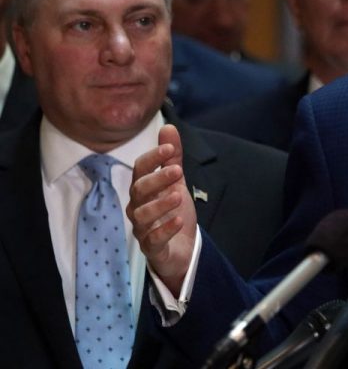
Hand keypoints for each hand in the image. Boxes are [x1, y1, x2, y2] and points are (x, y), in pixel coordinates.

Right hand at [126, 124, 196, 293]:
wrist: (182, 248)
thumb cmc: (173, 211)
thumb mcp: (176, 182)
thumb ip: (172, 157)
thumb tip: (169, 126)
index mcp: (143, 189)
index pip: (140, 169)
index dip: (153, 158)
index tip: (170, 148)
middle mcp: (138, 207)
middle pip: (138, 190)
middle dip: (156, 179)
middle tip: (178, 170)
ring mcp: (143, 228)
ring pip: (142, 215)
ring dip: (160, 204)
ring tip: (179, 196)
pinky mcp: (152, 247)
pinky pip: (153, 240)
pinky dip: (165, 230)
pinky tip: (178, 220)